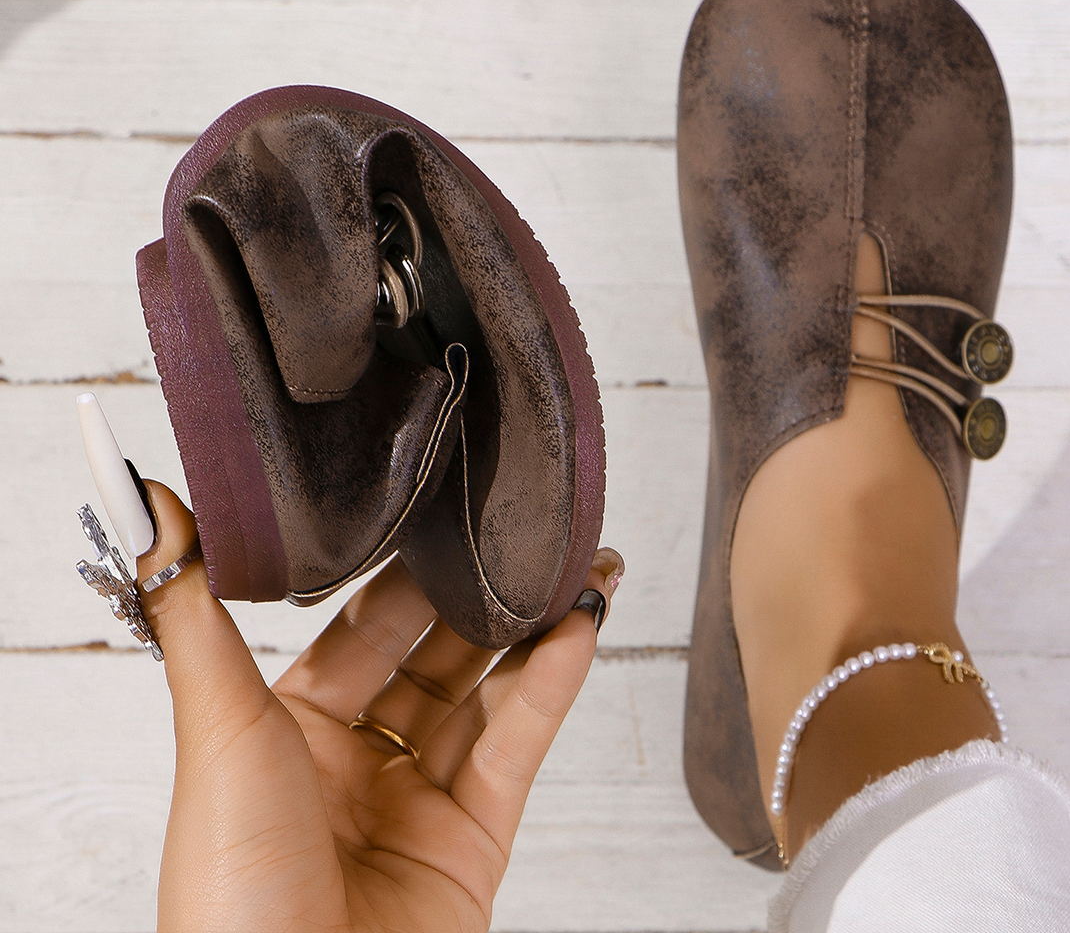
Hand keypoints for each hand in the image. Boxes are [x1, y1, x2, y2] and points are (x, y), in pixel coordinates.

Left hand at [136, 480, 622, 932]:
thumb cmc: (230, 892)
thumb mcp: (215, 731)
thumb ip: (194, 614)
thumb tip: (152, 509)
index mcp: (291, 734)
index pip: (362, 632)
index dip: (406, 576)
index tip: (444, 515)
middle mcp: (358, 763)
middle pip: (435, 657)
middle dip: (485, 598)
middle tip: (532, 535)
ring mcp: (420, 802)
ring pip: (489, 697)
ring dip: (536, 634)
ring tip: (585, 569)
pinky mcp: (475, 841)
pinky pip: (517, 748)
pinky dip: (550, 689)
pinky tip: (577, 633)